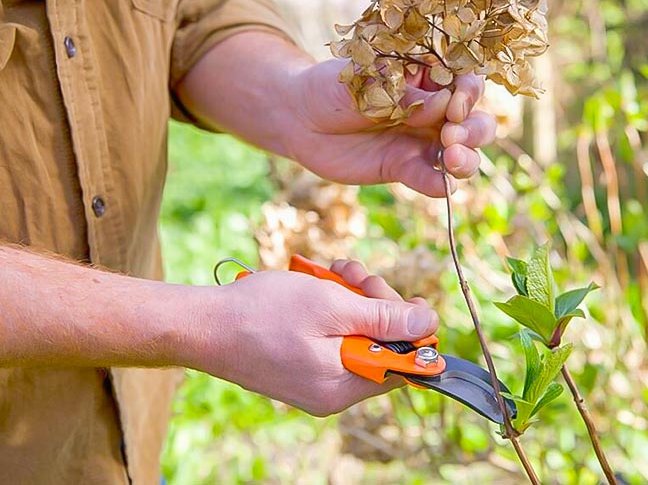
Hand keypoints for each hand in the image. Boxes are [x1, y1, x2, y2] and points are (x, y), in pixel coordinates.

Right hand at [195, 260, 436, 416]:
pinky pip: (332, 337)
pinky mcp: (299, 365)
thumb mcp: (333, 307)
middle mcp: (331, 392)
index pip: (403, 366)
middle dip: (377, 303)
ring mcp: (313, 380)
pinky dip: (332, 308)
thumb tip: (429, 323)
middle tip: (357, 275)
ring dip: (353, 298)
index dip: (412, 330)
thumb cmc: (262, 314)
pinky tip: (321, 284)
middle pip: (380, 346)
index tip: (410, 299)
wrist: (201, 323)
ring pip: (356, 335)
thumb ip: (385, 318)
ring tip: (336, 272)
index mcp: (342, 387)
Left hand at [283, 59, 497, 196]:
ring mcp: (423, 141)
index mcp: (428, 77)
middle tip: (451, 135)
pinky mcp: (406, 168)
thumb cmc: (333, 87)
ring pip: (464, 152)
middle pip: (475, 121)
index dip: (469, 93)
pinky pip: (432, 179)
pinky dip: (442, 185)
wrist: (300, 118)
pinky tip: (442, 186)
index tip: (454, 104)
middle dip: (474, 130)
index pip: (466, 82)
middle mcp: (434, 110)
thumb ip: (403, 94)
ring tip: (452, 160)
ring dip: (468, 158)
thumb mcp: (365, 81)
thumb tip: (441, 104)